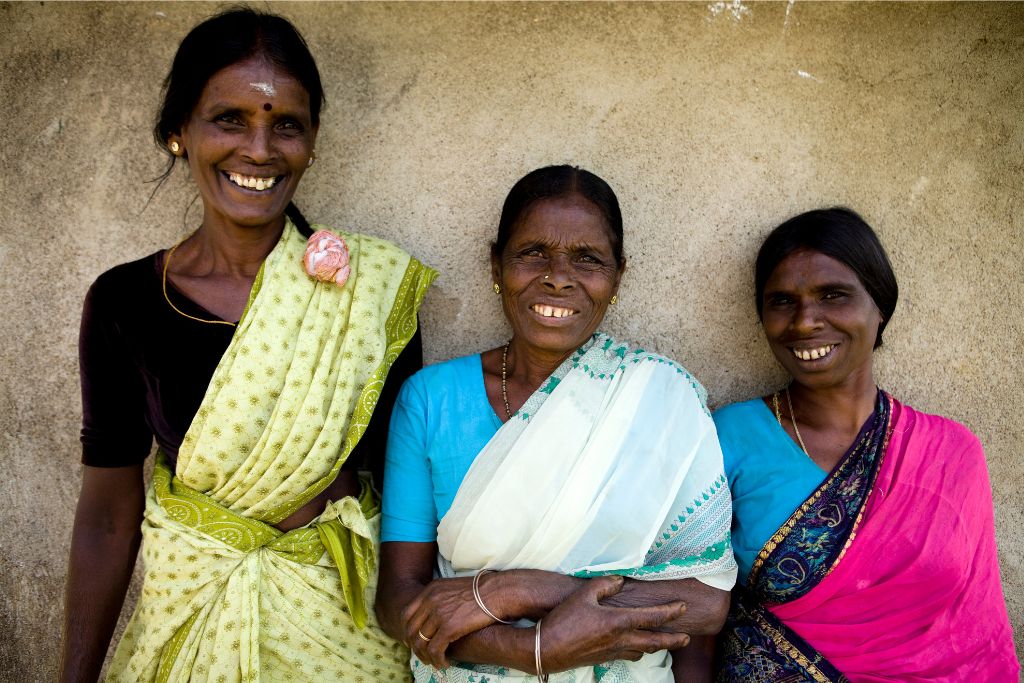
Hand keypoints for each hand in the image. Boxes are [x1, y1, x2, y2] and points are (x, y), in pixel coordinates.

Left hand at [403, 573, 511, 667]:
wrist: (497, 592)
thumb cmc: (481, 591)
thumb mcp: (453, 589)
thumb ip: (439, 599)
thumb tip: (432, 615)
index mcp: (430, 590)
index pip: (406, 613)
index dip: (407, 630)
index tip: (412, 641)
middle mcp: (430, 600)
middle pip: (410, 629)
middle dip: (415, 646)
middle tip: (424, 655)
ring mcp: (438, 614)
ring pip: (420, 642)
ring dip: (425, 656)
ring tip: (435, 662)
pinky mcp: (449, 628)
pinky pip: (434, 650)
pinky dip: (437, 660)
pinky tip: (445, 663)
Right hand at [540, 575, 691, 671]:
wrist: (547, 649)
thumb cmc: (564, 620)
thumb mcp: (584, 595)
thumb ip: (605, 585)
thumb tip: (620, 580)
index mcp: (618, 622)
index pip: (652, 617)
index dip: (670, 612)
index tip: (682, 607)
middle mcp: (620, 640)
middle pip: (655, 642)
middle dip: (673, 640)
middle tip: (687, 638)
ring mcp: (612, 652)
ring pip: (642, 651)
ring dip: (655, 646)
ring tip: (662, 641)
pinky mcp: (603, 659)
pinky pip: (627, 655)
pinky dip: (637, 650)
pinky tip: (634, 646)